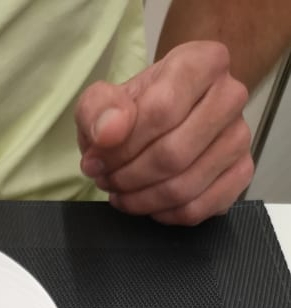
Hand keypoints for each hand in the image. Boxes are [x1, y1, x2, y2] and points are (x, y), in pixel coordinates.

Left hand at [75, 42, 253, 225]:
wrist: (160, 119)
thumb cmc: (134, 109)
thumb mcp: (101, 101)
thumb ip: (98, 109)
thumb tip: (109, 132)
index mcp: (202, 62)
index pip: (161, 110)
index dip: (122, 146)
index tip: (96, 159)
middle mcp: (230, 96)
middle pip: (173, 154)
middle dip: (128, 177)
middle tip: (106, 179)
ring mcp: (240, 137)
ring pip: (184, 186)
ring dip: (141, 199)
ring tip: (120, 191)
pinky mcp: (241, 172)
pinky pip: (198, 208)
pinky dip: (164, 214)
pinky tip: (147, 204)